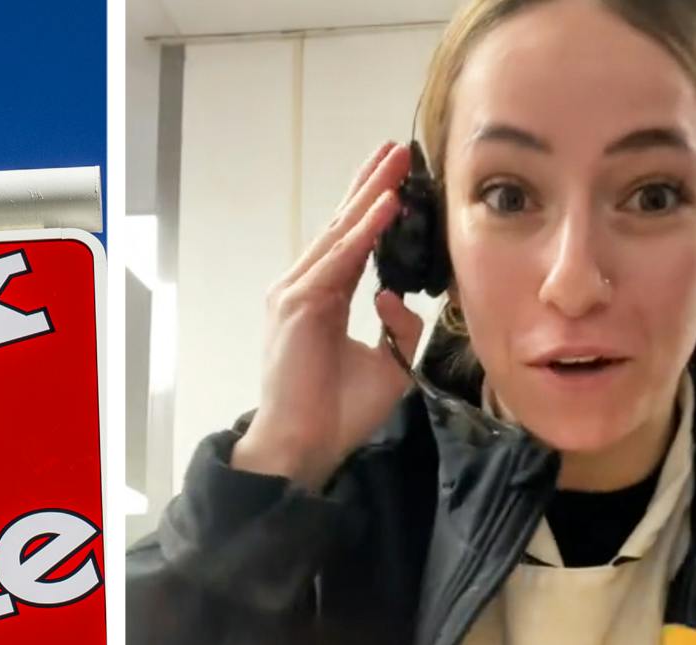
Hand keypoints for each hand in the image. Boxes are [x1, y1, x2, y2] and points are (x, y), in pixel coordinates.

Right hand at [233, 141, 430, 491]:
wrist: (303, 445)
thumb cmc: (336, 412)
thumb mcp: (387, 367)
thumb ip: (399, 331)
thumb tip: (397, 298)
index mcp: (321, 298)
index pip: (351, 243)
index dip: (373, 208)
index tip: (398, 179)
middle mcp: (303, 288)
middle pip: (342, 226)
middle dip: (371, 185)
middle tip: (397, 149)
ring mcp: (296, 293)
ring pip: (341, 234)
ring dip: (370, 195)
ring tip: (396, 163)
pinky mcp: (299, 304)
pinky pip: (339, 259)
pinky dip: (364, 230)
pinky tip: (387, 204)